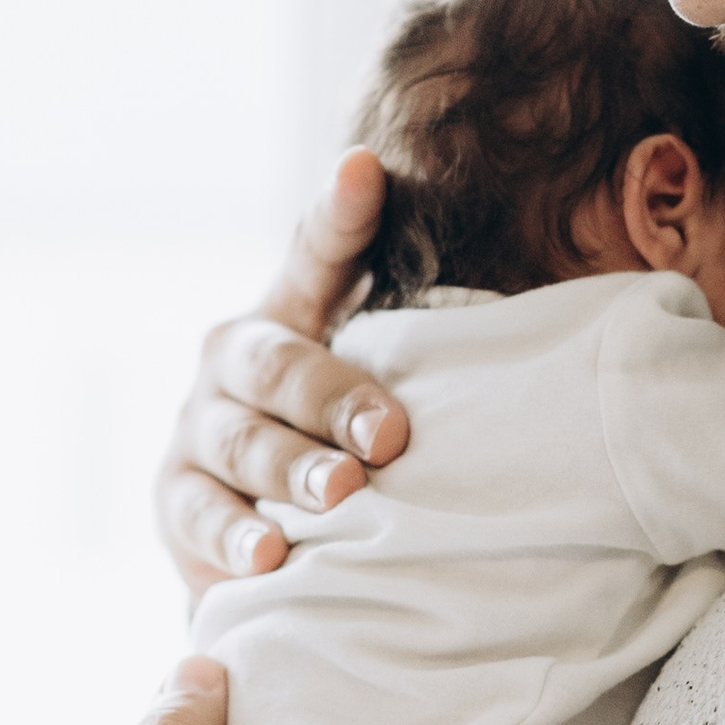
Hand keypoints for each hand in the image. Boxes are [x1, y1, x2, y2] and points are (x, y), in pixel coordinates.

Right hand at [157, 149, 410, 588]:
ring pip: (243, 441)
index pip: (318, 253)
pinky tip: (270, 554)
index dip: (340, 213)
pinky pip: (201, 515)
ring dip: (292, 469)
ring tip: (339, 494)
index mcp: (292, 312)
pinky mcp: (175, 497)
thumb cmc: (348, 438)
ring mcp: (200, 426)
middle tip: (388, 435)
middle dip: (334, 399)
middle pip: (280, 365)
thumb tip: (549, 320)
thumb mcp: (380, 382)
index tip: (364, 170)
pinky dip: (236, 537)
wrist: (265, 529)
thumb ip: (429, 351)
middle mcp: (235, 358)